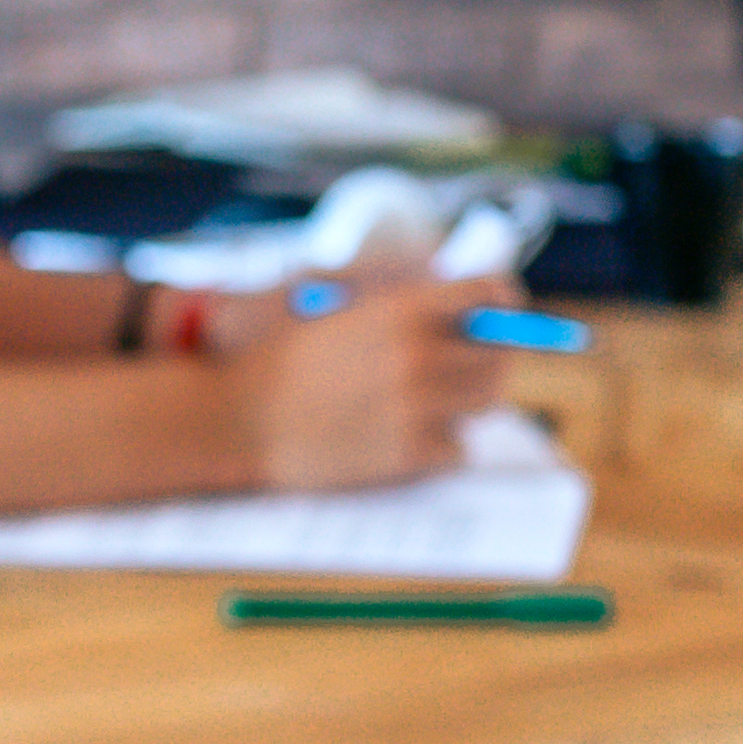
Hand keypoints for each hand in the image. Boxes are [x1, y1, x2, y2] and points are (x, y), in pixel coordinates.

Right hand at [235, 251, 508, 490]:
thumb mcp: (335, 304)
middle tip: (473, 361)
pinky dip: (444, 443)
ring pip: (484, 402)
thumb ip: (395, 295)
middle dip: (491, 355)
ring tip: (434, 399)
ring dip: (468, 398)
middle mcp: (418, 355)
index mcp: (401, 309)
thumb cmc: (279, 359)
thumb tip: (450, 288)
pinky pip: (459, 448)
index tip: (504, 309)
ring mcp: (417, 407)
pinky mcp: (409, 455)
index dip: (502, 299)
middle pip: (497, 353)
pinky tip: (410, 435)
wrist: (238, 419)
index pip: (487, 292)